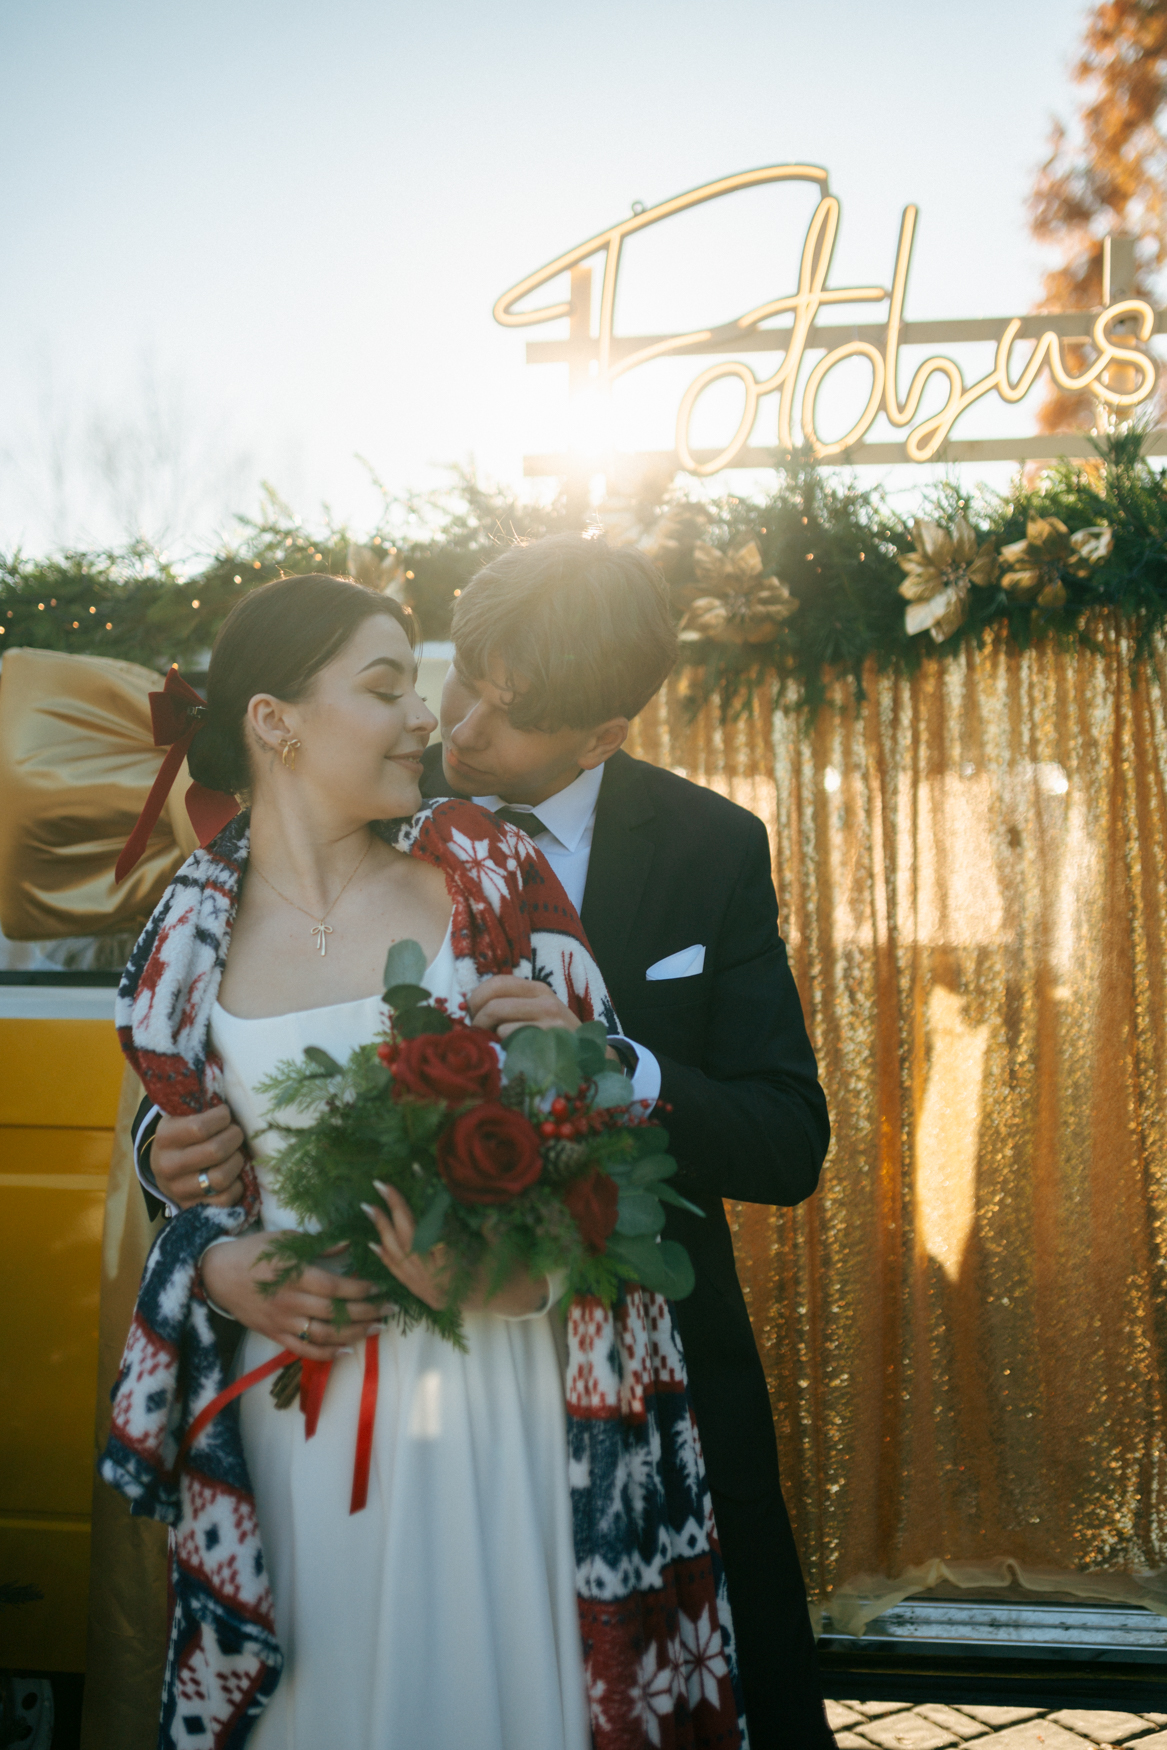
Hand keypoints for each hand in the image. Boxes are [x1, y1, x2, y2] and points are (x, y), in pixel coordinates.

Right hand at [150, 1107, 245, 1209]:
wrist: (167, 1168)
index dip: (222, 1117)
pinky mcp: (192, 1208)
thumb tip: (228, 1082)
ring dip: (237, 1162)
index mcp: (165, 1137)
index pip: (200, 1127)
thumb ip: (201, 1104)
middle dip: (234, 1137)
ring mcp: (178, 1190)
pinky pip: (225, 1199)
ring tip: (235, 1154)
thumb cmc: (185, 1135)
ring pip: (221, 1177)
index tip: (225, 1114)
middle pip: (216, 1151)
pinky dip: (236, 1186)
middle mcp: (166, 1165)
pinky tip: (233, 1176)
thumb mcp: (184, 1116)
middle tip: (235, 1133)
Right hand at [200, 1232, 390, 1359]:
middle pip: (334, 1312)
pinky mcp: (273, 1334)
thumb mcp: (285, 1239)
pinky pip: (303, 1350)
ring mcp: (281, 1321)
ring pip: (323, 1334)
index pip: (333, 1287)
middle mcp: (289, 1301)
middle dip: (367, 1312)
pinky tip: (348, 1351)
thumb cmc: (254, 1252)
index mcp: (292, 1274)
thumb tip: (348, 1244)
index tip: (381, 1288)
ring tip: (377, 1329)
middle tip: (391, 1310)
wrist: (217, 1274)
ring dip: (354, 1334)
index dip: (359, 1290)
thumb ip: (318, 1244)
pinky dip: (327, 1354)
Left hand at [363, 1181, 547, 1317]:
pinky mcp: (426, 1297)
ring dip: (383, 1233)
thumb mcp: (500, 1240)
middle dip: (393, 1213)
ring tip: (370, 1209)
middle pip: (408, 1244)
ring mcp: (430, 1294)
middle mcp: (438, 1285)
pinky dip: (387, 1258)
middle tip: (380, 1187)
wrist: (515, 1299)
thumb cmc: (511, 1265)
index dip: (417, 1202)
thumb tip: (459, 1189)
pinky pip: (400, 1276)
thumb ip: (478, 1219)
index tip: (408, 1176)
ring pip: (399, 1261)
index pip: (428, 1230)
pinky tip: (374, 1242)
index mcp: (456, 1270)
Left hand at [467, 975, 619, 1059]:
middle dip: (477, 1022)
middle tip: (479, 1034)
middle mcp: (545, 1000)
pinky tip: (510, 1054)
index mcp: (537, 989)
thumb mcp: (536, 1011)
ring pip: (500, 1024)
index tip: (473, 1014)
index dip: (476, 998)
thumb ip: (511, 1004)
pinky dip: (505, 1049)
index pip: (496, 982)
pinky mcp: (550, 1042)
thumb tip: (470, 1009)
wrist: (588, 1056)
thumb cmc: (552, 1035)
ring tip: (494, 1045)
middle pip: (493, 1005)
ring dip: (489, 1038)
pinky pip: (513, 1042)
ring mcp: (550, 1022)